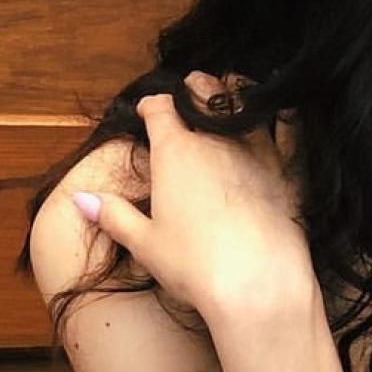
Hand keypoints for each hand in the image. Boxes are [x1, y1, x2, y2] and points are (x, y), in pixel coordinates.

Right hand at [70, 69, 313, 316]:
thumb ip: (113, 215)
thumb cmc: (195, 266)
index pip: (159, 109)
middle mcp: (216, 141)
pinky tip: (285, 109)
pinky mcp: (289, 169)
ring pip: (244, 102)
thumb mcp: (145, 244)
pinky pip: (291, 128)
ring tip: (230, 88)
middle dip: (193, 87)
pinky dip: (286, 113)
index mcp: (175, 152)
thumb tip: (80, 199)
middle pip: (202, 93)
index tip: (147, 110)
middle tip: (190, 90)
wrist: (257, 283)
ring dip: (234, 91)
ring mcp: (257, 150)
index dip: (151, 104)